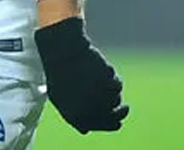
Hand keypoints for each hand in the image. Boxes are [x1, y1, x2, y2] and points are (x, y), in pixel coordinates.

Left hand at [35, 17, 129, 132]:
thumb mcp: (58, 97)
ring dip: (113, 93)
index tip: (118, 122)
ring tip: (101, 79)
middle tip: (125, 107)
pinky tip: (102, 71)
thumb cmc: (59, 72)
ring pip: (116, 100)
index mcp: (74, 116)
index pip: (98, 127)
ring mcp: (99, 98)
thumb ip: (72, 114)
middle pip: (114, 117)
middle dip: (120, 113)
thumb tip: (85, 130)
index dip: (110, 125)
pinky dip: (113, 80)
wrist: (63, 52)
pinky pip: (117, 85)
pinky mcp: (107, 84)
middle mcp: (89, 111)